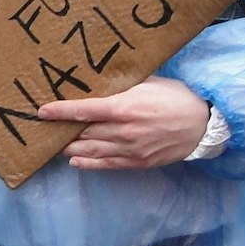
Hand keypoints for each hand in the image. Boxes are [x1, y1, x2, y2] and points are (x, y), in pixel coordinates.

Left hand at [41, 77, 212, 170]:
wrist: (202, 126)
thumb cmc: (176, 98)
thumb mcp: (149, 82)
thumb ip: (124, 85)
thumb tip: (102, 81)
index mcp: (124, 107)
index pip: (84, 110)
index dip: (60, 112)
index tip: (42, 112)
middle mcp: (123, 130)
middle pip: (83, 132)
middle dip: (60, 130)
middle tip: (42, 129)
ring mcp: (129, 149)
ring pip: (90, 150)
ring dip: (69, 148)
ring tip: (52, 145)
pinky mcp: (137, 162)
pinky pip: (106, 164)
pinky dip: (87, 163)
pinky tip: (74, 160)